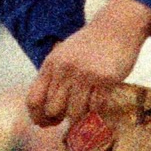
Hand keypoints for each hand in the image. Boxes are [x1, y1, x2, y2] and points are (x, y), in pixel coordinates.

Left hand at [26, 0, 150, 127]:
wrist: (116, 27)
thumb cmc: (89, 46)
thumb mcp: (63, 56)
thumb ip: (53, 78)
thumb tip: (45, 112)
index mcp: (51, 64)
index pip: (34, 100)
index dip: (38, 117)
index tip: (47, 122)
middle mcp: (65, 69)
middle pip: (53, 109)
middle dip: (61, 118)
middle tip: (70, 116)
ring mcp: (85, 74)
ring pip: (74, 112)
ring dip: (81, 115)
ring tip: (87, 107)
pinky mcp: (105, 79)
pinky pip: (95, 107)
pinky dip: (97, 108)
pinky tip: (100, 99)